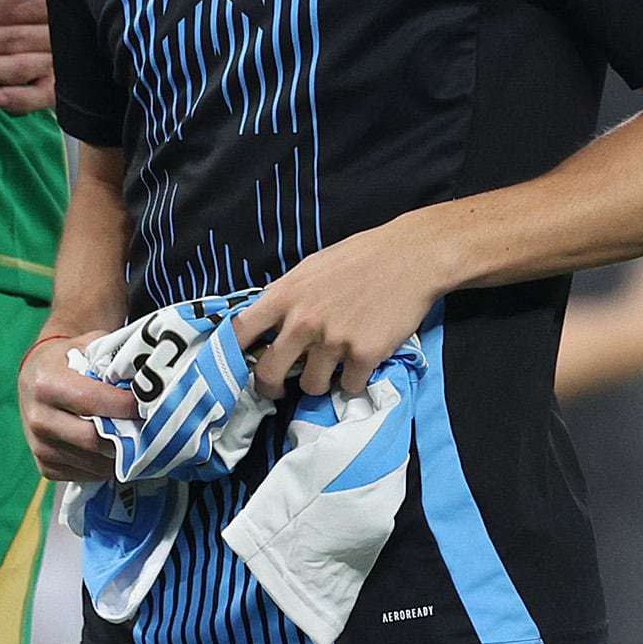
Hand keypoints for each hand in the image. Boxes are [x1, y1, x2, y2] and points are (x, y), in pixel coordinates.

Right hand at [19, 332, 140, 482]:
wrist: (36, 375)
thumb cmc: (69, 358)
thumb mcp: (88, 345)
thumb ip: (115, 358)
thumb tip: (150, 377)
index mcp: (47, 384)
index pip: (94, 402)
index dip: (127, 406)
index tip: (153, 404)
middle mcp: (38, 418)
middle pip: (93, 440)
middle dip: (128, 437)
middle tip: (155, 430)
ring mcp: (39, 446)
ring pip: (92, 463)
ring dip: (121, 457)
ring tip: (142, 443)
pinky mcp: (44, 465)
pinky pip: (83, 475)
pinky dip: (106, 467)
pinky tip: (119, 453)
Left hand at [233, 222, 451, 401]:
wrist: (413, 256)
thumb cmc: (363, 256)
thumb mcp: (313, 266)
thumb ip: (287, 293)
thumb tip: (267, 318)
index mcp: (285, 295)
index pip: (240, 333)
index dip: (228, 355)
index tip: (233, 366)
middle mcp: (304, 321)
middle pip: (268, 373)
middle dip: (271, 387)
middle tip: (280, 388)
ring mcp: (334, 340)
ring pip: (310, 386)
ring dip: (320, 382)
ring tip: (333, 368)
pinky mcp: (364, 354)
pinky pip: (348, 386)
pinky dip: (355, 379)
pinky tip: (362, 363)